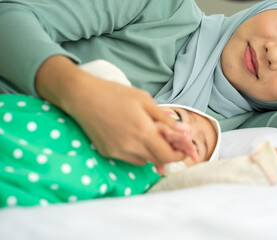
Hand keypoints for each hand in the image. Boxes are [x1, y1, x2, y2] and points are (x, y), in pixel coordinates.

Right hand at [35, 56, 196, 166]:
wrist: (82, 96)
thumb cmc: (115, 93)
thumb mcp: (144, 100)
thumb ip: (165, 118)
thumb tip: (184, 131)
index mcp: (143, 131)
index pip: (167, 154)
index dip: (179, 153)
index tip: (185, 148)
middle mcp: (131, 146)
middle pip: (157, 160)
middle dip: (169, 154)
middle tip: (172, 142)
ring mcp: (118, 152)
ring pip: (145, 161)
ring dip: (154, 153)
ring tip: (152, 137)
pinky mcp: (108, 153)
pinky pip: (131, 159)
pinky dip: (139, 153)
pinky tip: (135, 138)